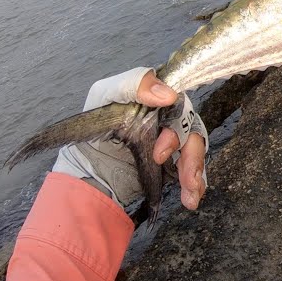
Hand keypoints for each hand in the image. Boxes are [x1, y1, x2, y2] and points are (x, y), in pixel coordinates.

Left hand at [53, 68, 208, 209]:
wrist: (85, 174)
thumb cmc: (91, 130)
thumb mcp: (104, 95)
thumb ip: (133, 84)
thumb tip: (169, 95)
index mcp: (154, 99)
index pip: (179, 102)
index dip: (177, 119)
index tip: (162, 143)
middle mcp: (166, 119)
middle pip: (190, 127)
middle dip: (188, 150)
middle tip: (163, 162)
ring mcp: (171, 143)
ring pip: (195, 149)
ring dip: (195, 168)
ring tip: (189, 190)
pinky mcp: (172, 165)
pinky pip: (193, 170)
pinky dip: (196, 183)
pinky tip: (191, 197)